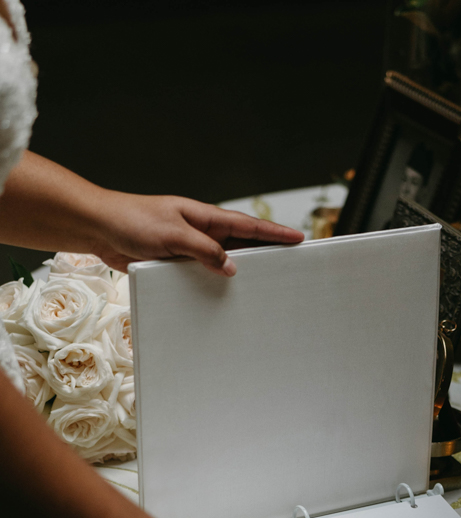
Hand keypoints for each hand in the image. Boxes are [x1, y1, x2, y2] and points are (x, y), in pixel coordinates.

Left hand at [91, 191, 303, 275]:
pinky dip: (216, 283)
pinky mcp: (176, 263)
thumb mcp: (173, 234)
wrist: (100, 228)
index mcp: (204, 216)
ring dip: (242, 271)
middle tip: (291, 263)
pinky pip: (203, 274)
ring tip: (267, 283)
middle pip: (242, 243)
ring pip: (223, 261)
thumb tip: (231, 267)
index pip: (247, 225)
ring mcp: (189, 247)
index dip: (274, 232)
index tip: (297, 238)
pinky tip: (226, 295)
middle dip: (267, 252)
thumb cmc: (133, 221)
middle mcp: (200, 231)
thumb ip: (204, 250)